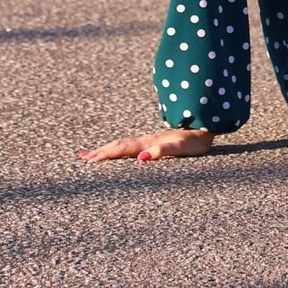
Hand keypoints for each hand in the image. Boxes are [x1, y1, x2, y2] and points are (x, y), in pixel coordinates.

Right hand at [80, 127, 212, 162]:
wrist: (205, 127)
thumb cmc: (194, 141)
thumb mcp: (180, 149)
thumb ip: (162, 152)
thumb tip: (141, 159)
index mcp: (149, 143)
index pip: (123, 149)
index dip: (106, 154)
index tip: (89, 159)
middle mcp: (146, 140)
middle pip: (118, 145)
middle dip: (100, 151)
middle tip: (82, 157)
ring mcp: (149, 140)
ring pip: (122, 144)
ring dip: (106, 149)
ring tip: (92, 154)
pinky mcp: (153, 142)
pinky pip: (130, 145)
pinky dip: (118, 148)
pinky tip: (117, 151)